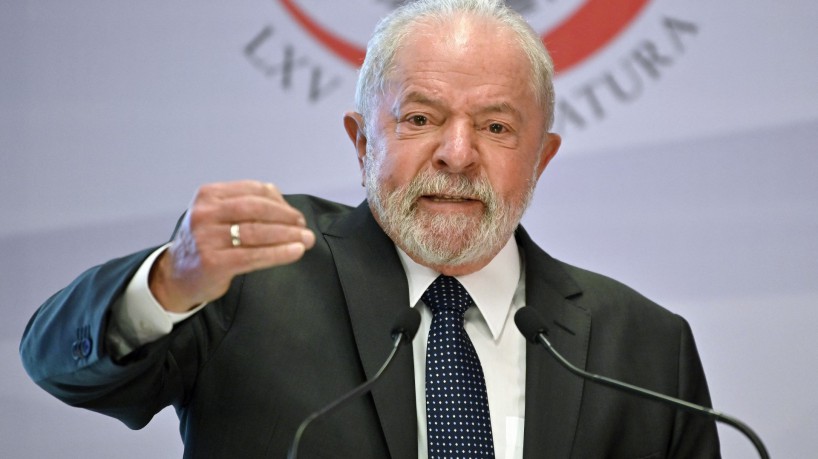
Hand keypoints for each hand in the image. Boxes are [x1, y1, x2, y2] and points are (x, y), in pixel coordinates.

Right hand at [149, 180, 315, 311]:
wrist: (177, 276)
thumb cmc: (207, 242)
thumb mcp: (219, 215)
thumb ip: (247, 204)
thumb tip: (282, 201)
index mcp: (208, 195)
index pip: (253, 190)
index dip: (280, 202)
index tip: (296, 215)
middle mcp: (205, 213)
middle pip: (256, 209)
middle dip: (286, 218)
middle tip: (304, 227)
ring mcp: (207, 238)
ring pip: (257, 233)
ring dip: (288, 235)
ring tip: (306, 240)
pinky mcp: (213, 262)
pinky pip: (254, 256)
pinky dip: (279, 253)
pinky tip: (295, 252)